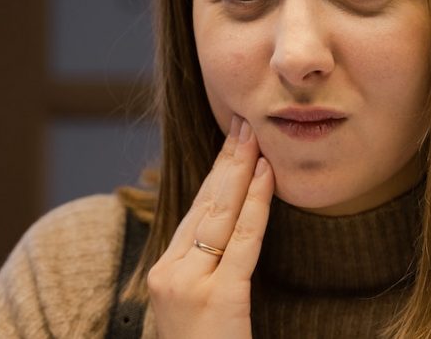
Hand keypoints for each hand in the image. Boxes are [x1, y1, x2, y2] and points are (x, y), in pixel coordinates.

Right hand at [147, 115, 274, 338]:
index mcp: (164, 274)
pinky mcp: (215, 298)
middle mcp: (168, 273)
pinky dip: (257, 204)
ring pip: (220, 214)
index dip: (215, 174)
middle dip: (226, 160)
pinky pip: (242, 241)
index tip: (231, 142)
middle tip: (242, 122)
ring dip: (240, 170)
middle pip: (203, 205)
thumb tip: (229, 238)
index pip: (194, 212)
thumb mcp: (199, 308)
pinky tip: (266, 176)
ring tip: (255, 137)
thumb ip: (209, 273)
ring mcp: (187, 285)